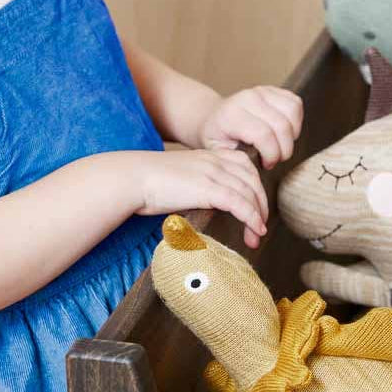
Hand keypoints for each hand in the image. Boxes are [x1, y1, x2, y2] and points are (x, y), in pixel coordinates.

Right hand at [135, 148, 268, 247]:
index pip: (245, 166)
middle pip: (253, 181)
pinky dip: (251, 218)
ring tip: (256, 235)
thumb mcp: (179, 179)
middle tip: (259, 227)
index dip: (255, 187)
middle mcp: (215, 161)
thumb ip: (196, 187)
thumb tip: (203, 206)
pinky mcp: (208, 188)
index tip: (255, 208)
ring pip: (249, 193)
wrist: (131, 178)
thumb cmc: (146, 183)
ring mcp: (213, 173)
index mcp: (209, 156)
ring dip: (258, 217)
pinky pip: (239, 203)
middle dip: (261, 205)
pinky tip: (254, 230)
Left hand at [197, 86, 303, 168]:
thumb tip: (255, 163)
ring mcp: (261, 92)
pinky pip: (296, 104)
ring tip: (281, 145)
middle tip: (275, 159)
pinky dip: (296, 121)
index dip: (272, 155)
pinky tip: (284, 133)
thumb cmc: (217, 139)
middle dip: (284, 149)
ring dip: (292, 135)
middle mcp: (247, 99)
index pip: (264, 135)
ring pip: (293, 111)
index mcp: (232, 115)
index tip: (267, 164)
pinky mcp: (273, 90)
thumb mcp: (219, 154)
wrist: (213, 118)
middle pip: (282, 125)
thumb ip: (236, 158)